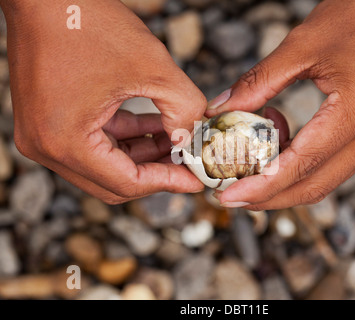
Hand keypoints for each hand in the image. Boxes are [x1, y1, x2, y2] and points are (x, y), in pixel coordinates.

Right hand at [3, 0, 205, 202]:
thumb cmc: (87, 21)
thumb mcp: (152, 67)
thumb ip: (184, 109)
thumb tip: (195, 139)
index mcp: (64, 141)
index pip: (126, 183)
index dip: (168, 182)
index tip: (196, 178)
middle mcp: (47, 146)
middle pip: (114, 182)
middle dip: (156, 173)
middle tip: (188, 162)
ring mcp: (44, 134)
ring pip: (106, 164)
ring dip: (144, 155)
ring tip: (178, 139)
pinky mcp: (50, 120)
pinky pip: (96, 142)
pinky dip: (127, 138)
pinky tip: (155, 125)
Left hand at [206, 0, 354, 209]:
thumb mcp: (301, 46)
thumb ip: (258, 82)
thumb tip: (221, 109)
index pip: (304, 164)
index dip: (264, 186)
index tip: (229, 196)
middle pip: (315, 185)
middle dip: (269, 197)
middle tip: (230, 195)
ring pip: (323, 180)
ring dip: (283, 184)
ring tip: (247, 169)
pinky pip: (331, 165)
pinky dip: (299, 166)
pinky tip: (277, 143)